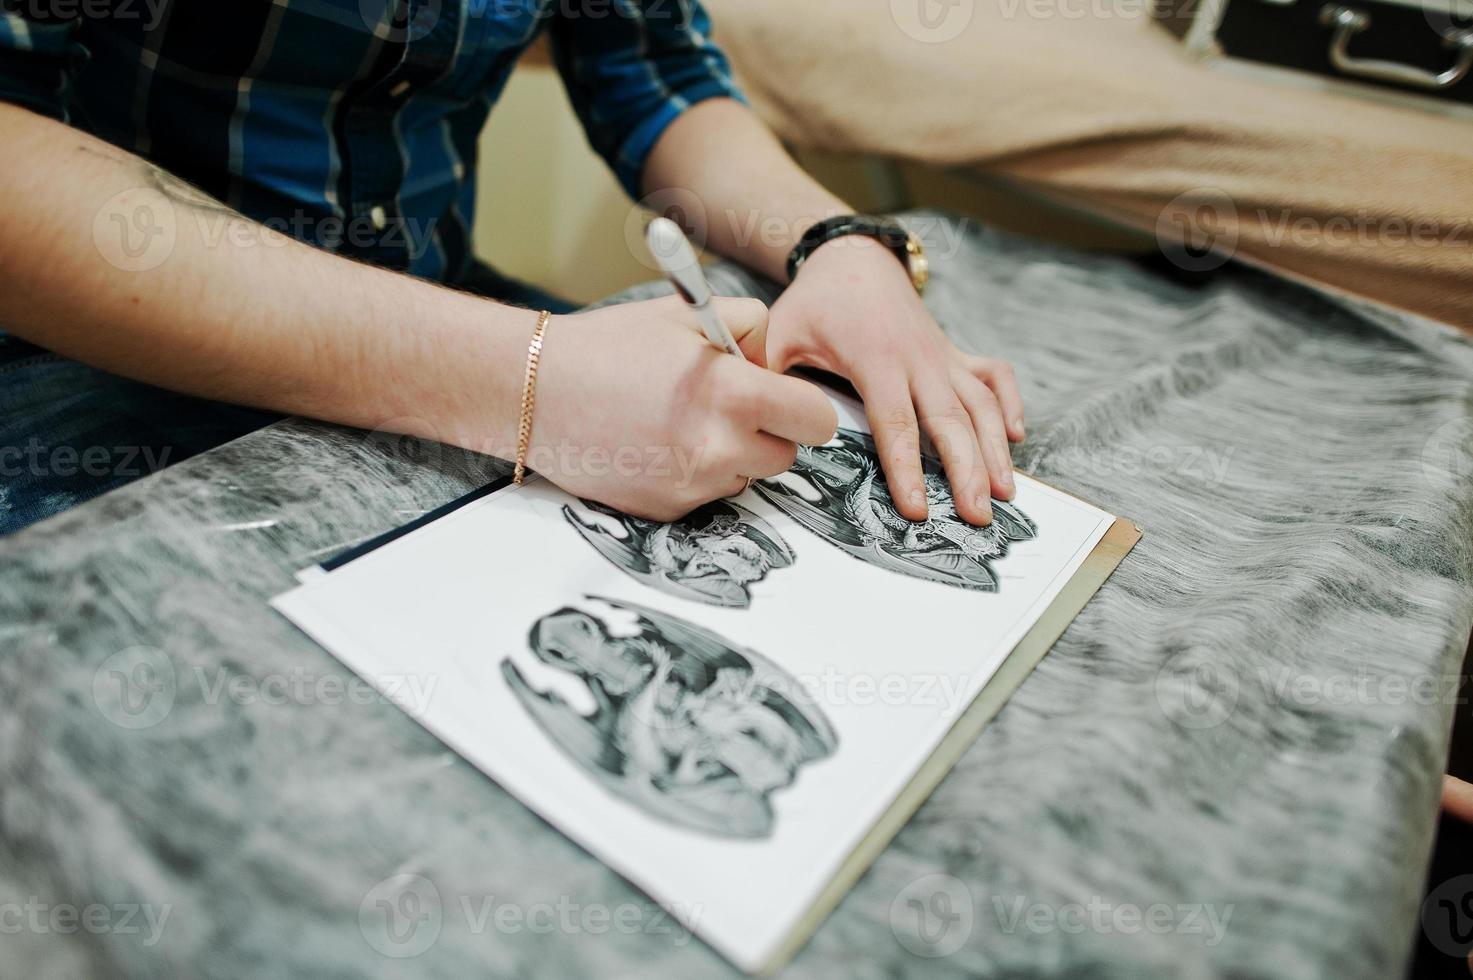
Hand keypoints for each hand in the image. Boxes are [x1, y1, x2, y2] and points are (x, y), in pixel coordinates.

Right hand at [525, 295, 836, 520]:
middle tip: (727, 404)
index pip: (817, 420)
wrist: (533, 392)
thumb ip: (753, 328)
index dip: (804, 406)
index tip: (784, 398)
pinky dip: (694, 474)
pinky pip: (707, 494)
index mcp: (733, 394)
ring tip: (680, 419)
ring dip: (730, 454)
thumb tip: (779, 364)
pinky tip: (656, 443)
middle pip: (786, 455)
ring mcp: (692, 487)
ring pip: (746, 477)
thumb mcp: (688, 314)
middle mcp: (718, 449)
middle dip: (767, 431)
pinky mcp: (667, 511)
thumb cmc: (610, 347)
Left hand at [766, 237, 1024, 526]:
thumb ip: (766, 375)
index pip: (896, 423)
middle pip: (950, 420)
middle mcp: (919, 359)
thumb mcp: (781, 332)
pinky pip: (994, 376)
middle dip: (968, 470)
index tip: (917, 509)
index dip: (907, 468)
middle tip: (977, 517)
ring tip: (1006, 493)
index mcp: (876, 359)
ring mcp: (942, 355)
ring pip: (980, 403)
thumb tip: (747, 417)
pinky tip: (1017, 436)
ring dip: (995, 448)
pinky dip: (1011, 403)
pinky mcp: (955, 353)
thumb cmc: (815, 303)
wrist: (853, 259)